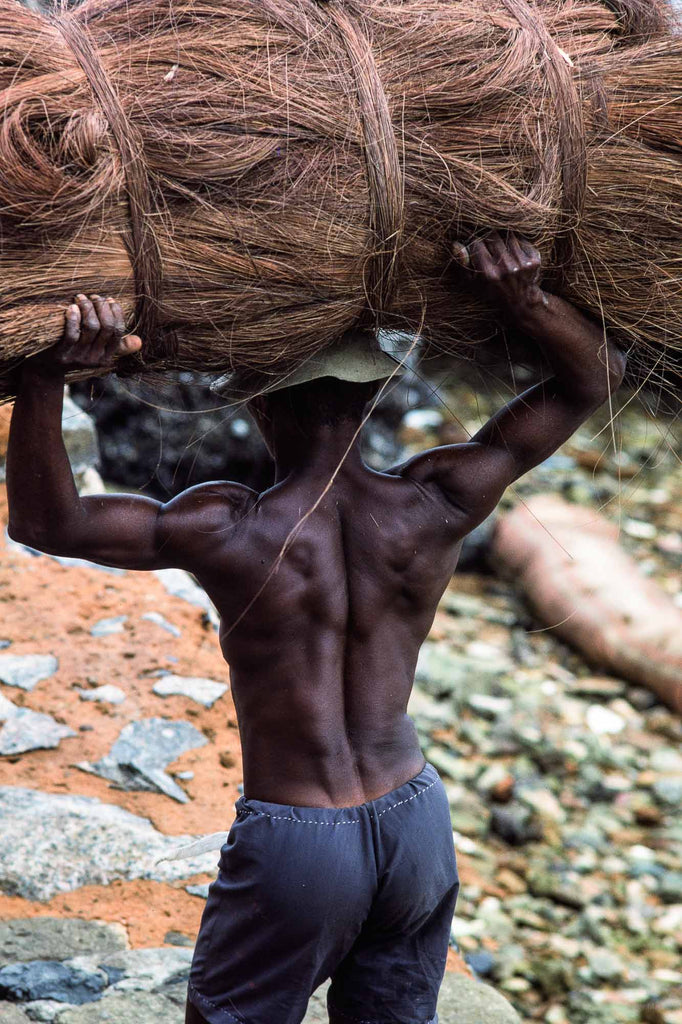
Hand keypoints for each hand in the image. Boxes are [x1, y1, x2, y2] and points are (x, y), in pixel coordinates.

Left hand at [27, 294, 141, 375]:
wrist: (46, 369)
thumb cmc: (75, 353)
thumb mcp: (97, 351)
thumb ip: (118, 346)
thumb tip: (139, 342)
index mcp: (107, 357)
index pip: (118, 332)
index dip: (116, 313)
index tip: (109, 299)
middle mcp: (95, 359)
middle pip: (106, 327)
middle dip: (102, 307)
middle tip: (94, 296)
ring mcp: (79, 357)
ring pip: (91, 328)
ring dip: (87, 308)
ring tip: (81, 297)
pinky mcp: (63, 354)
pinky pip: (72, 334)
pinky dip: (73, 318)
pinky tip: (72, 307)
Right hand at [453, 232, 548, 318]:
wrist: (521, 302)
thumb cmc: (492, 291)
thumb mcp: (472, 283)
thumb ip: (463, 265)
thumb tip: (456, 244)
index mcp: (488, 273)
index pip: (477, 244)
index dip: (475, 243)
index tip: (477, 248)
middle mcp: (505, 267)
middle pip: (493, 236)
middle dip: (489, 239)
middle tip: (490, 247)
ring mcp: (521, 264)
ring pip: (508, 236)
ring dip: (503, 240)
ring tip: (502, 251)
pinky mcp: (533, 261)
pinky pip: (522, 241)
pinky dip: (517, 244)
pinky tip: (514, 254)